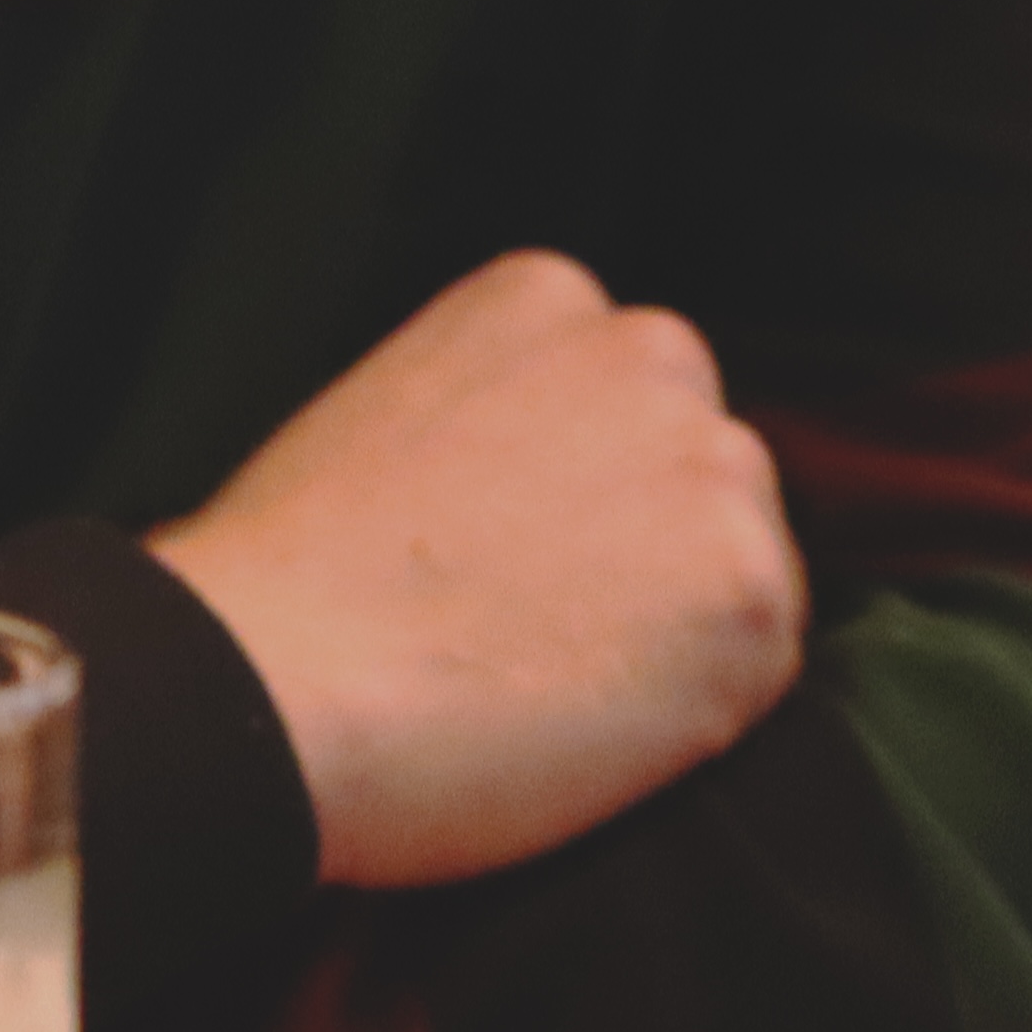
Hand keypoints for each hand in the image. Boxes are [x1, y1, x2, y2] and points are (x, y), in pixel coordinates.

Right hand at [152, 252, 807, 889]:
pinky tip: (586, 732)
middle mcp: (653, 353)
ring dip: (681, 642)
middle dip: (650, 564)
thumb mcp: (392, 418)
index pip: (629, 412)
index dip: (586, 512)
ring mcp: (713, 469)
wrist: (271, 679)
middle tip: (541, 645)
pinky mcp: (747, 591)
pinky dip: (697, 723)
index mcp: (553, 299)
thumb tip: (550, 503)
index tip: (517, 570)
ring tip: (553, 692)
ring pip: (744, 574)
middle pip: (705, 480)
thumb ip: (500, 428)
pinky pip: (760, 674)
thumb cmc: (292, 588)